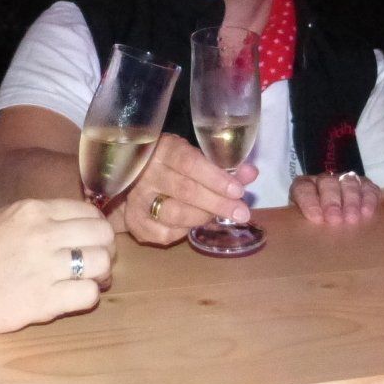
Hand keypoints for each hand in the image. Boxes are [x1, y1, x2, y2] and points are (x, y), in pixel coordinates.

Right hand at [0, 198, 114, 332]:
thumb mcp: (6, 219)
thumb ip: (41, 219)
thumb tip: (81, 225)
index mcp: (33, 211)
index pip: (89, 212)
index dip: (97, 228)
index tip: (91, 241)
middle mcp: (42, 234)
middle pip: (102, 235)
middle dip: (105, 250)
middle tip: (95, 263)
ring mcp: (43, 267)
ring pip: (101, 263)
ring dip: (100, 274)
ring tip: (87, 281)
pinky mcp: (43, 300)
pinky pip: (88, 294)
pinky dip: (87, 296)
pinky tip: (71, 297)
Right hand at [120, 133, 256, 246]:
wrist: (132, 180)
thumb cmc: (171, 166)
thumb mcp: (194, 158)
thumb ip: (222, 166)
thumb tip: (251, 173)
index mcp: (162, 150)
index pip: (189, 163)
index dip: (215, 177)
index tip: (238, 190)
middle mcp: (145, 174)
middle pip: (185, 191)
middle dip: (218, 203)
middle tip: (241, 212)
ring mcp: (137, 200)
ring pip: (176, 214)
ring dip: (204, 217)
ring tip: (219, 216)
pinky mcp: (135, 222)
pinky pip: (166, 233)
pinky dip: (185, 231)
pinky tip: (193, 223)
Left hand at [290, 171, 380, 226]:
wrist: (334, 218)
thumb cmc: (315, 224)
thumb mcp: (303, 223)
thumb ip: (297, 226)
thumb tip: (293, 239)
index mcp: (304, 187)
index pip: (303, 188)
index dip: (309, 201)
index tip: (315, 218)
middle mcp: (324, 181)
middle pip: (327, 183)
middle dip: (331, 202)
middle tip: (335, 220)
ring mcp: (345, 181)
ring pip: (348, 182)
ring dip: (351, 201)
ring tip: (352, 219)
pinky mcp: (364, 185)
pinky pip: (368, 187)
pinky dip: (368, 199)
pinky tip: (367, 213)